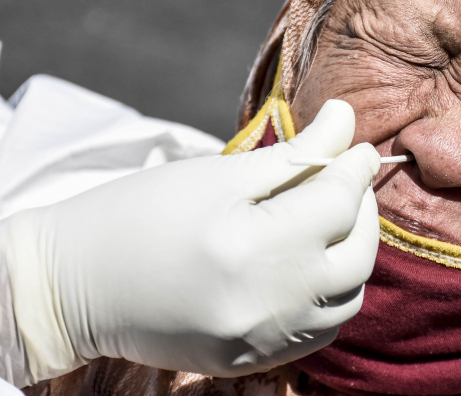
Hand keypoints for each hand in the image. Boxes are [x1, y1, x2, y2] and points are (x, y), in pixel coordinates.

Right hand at [0, 100, 379, 382]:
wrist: (75, 286)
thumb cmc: (141, 215)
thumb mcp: (218, 174)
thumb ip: (294, 153)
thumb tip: (346, 120)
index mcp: (250, 245)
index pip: (337, 202)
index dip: (356, 167)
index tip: (359, 146)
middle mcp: (264, 303)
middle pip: (357, 256)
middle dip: (363, 211)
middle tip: (347, 181)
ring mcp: (261, 341)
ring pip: (347, 299)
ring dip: (353, 256)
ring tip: (330, 223)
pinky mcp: (252, 362)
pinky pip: (320, 333)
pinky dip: (329, 296)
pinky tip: (311, 267)